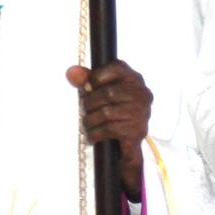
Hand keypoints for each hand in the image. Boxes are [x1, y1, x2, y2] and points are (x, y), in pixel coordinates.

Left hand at [65, 60, 150, 195]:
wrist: (122, 148)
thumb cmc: (110, 113)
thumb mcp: (96, 93)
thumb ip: (84, 80)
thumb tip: (71, 72)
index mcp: (135, 79)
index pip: (117, 67)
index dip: (96, 77)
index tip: (88, 88)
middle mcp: (143, 94)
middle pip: (108, 93)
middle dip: (89, 103)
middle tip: (83, 112)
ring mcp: (142, 113)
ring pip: (106, 113)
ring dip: (89, 121)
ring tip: (86, 126)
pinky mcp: (137, 132)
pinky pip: (109, 129)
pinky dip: (94, 134)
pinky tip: (91, 137)